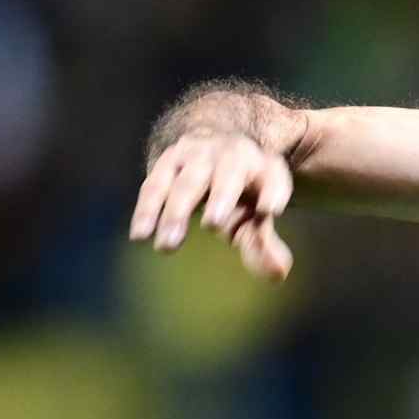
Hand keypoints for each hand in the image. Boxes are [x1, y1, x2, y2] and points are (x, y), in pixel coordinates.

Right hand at [129, 129, 294, 280]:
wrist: (210, 144)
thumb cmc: (240, 191)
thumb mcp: (256, 213)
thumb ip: (264, 244)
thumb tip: (278, 273)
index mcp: (264, 167)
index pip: (275, 178)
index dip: (274, 192)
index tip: (271, 210)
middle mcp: (233, 154)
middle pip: (228, 175)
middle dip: (221, 198)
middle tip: (213, 226)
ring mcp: (199, 154)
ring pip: (188, 182)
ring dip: (177, 212)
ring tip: (168, 246)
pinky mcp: (168, 160)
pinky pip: (155, 185)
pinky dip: (147, 209)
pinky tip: (140, 235)